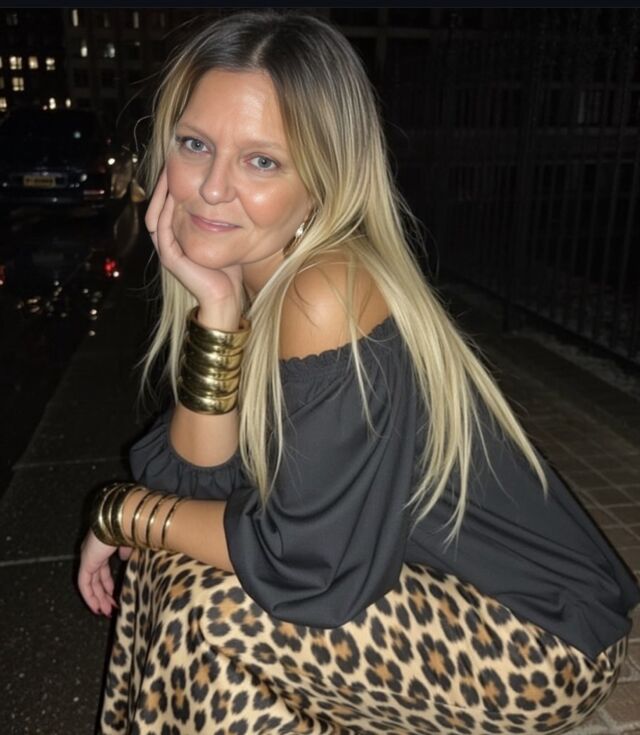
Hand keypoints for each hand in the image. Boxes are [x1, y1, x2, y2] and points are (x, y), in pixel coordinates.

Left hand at [77, 530, 126, 616]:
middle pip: (96, 580)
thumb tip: (124, 559)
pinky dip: (89, 596)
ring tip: (105, 612)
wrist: (121, 520)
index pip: (102, 572)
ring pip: (90, 583)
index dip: (108, 585)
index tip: (115, 597)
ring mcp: (88, 557)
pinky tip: (96, 608)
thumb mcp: (132, 543)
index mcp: (104, 548)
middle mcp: (94, 554)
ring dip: (97, 599)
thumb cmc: (130, 528)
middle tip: (110, 609)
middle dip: (103, 595)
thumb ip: (126, 552)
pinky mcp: (86, 562)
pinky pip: (84, 583)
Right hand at [145, 168, 243, 323]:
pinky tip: (174, 195)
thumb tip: (230, 196)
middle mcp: (168, 242)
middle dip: (163, 183)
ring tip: (168, 172)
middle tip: (169, 161)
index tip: (179, 162)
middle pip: (158, 205)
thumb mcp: (225, 237)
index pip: (168, 204)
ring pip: (156, 214)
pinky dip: (166, 210)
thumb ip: (221, 218)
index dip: (170, 183)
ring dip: (162, 192)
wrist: (225, 298)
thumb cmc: (229, 270)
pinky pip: (163, 228)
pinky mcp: (170, 258)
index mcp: (177, 236)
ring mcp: (166, 250)